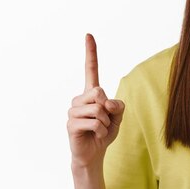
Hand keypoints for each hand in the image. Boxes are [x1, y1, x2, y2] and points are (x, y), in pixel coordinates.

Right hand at [66, 33, 124, 168]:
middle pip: (99, 92)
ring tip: (99, 129)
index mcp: (91, 93)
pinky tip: (95, 136)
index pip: (91, 69)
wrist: (94, 154)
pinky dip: (101, 131)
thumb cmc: (104, 132)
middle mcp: (79, 98)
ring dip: (106, 123)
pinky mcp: (71, 124)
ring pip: (98, 109)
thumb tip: (104, 102)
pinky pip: (94, 122)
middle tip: (104, 121)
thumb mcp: (118, 117)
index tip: (88, 34)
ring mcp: (73, 111)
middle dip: (108, 109)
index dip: (91, 52)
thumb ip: (117, 106)